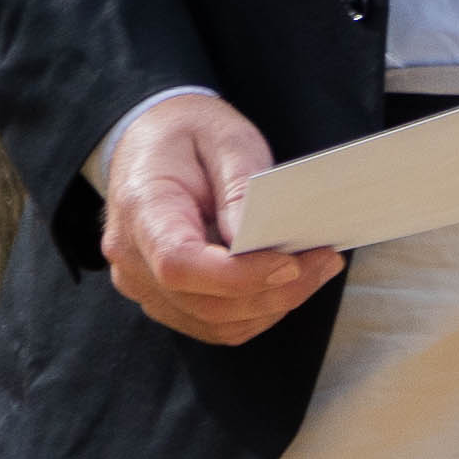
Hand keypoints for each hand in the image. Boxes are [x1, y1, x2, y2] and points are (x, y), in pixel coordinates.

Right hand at [98, 92, 342, 344]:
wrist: (149, 138)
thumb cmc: (188, 134)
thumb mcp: (225, 139)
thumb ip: (240, 188)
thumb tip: (256, 241)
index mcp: (141, 210)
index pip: (178, 263)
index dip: (238, 276)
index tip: (291, 263)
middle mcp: (131, 258)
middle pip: (202, 302)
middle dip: (273, 292)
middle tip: (326, 261)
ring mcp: (142, 284)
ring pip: (212, 322)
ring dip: (271, 306)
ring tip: (317, 268)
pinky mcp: (163, 298)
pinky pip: (211, 323)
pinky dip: (255, 312)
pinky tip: (288, 283)